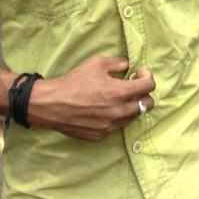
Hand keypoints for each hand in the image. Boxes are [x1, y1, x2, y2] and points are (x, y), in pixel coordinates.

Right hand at [27, 56, 155, 140]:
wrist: (49, 105)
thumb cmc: (73, 82)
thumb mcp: (96, 64)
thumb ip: (118, 63)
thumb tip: (130, 64)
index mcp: (119, 93)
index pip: (149, 87)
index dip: (147, 77)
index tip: (139, 73)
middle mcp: (118, 112)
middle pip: (147, 105)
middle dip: (144, 94)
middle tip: (133, 87)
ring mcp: (109, 126)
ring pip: (133, 117)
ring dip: (132, 106)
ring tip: (119, 98)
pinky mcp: (100, 135)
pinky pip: (117, 126)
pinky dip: (117, 117)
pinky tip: (106, 109)